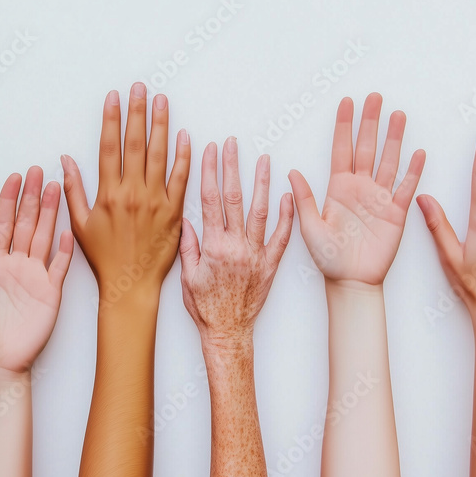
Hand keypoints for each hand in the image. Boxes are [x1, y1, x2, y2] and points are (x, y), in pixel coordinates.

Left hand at [0, 167, 74, 373]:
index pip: (2, 224)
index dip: (8, 200)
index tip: (14, 177)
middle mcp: (16, 266)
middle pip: (26, 224)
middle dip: (32, 197)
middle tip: (39, 171)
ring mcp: (35, 277)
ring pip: (44, 237)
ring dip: (50, 213)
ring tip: (56, 188)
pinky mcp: (51, 293)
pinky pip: (60, 266)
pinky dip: (65, 249)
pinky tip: (69, 230)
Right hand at [62, 83, 189, 307]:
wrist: (130, 285)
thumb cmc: (104, 258)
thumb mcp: (80, 224)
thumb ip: (73, 189)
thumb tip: (66, 159)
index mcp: (108, 194)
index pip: (109, 147)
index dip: (111, 119)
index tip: (113, 97)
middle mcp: (132, 193)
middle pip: (135, 144)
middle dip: (137, 112)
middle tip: (140, 88)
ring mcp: (155, 201)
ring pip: (159, 155)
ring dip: (161, 125)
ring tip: (161, 101)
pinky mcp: (174, 212)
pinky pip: (180, 179)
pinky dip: (183, 156)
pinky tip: (184, 136)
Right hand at [179, 138, 293, 346]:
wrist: (228, 332)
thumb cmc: (205, 307)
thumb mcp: (187, 275)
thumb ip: (188, 245)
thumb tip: (186, 217)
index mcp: (213, 246)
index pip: (209, 200)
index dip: (209, 172)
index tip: (210, 151)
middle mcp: (236, 246)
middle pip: (233, 198)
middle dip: (232, 167)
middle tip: (233, 144)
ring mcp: (256, 254)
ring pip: (261, 211)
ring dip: (262, 183)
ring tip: (264, 160)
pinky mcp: (271, 264)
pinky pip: (282, 237)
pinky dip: (287, 216)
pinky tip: (288, 196)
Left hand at [288, 93, 424, 286]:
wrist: (351, 282)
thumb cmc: (328, 258)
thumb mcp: (310, 227)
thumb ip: (305, 198)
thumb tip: (291, 171)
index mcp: (338, 188)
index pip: (341, 149)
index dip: (344, 125)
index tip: (347, 102)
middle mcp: (360, 188)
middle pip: (366, 147)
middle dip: (370, 122)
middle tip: (375, 97)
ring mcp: (379, 198)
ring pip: (388, 161)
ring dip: (393, 139)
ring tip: (398, 115)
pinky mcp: (396, 213)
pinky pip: (405, 188)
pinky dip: (413, 171)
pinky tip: (418, 152)